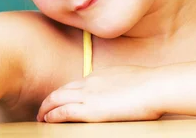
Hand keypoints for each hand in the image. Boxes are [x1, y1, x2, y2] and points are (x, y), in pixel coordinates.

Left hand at [37, 66, 163, 122]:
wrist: (155, 87)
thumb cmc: (152, 84)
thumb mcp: (131, 77)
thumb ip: (122, 83)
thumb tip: (126, 90)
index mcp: (99, 75)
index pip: (76, 84)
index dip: (66, 92)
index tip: (61, 99)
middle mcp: (89, 83)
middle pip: (62, 90)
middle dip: (50, 99)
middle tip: (44, 108)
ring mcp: (88, 95)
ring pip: (57, 99)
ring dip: (46, 108)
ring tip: (41, 116)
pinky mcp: (90, 110)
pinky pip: (64, 111)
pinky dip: (52, 115)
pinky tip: (47, 120)